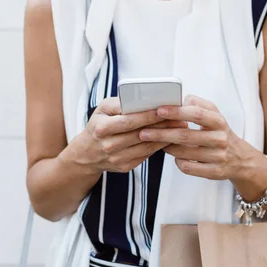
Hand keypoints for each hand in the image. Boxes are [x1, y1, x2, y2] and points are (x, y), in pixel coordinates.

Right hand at [73, 97, 187, 173]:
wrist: (86, 154)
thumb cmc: (98, 125)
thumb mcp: (102, 109)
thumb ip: (120, 103)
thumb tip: (142, 99)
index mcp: (102, 128)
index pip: (129, 121)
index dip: (148, 116)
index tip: (164, 109)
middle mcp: (109, 145)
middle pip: (140, 134)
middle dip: (161, 126)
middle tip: (179, 118)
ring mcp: (117, 158)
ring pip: (146, 146)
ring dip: (165, 136)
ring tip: (178, 127)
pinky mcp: (125, 167)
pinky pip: (146, 155)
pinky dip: (159, 146)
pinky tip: (168, 137)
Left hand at [138, 95, 258, 180]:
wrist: (239, 159)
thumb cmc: (220, 132)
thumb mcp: (215, 114)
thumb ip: (198, 104)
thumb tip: (181, 100)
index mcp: (218, 121)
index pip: (196, 114)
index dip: (176, 112)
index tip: (159, 110)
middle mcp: (220, 139)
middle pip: (186, 135)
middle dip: (162, 133)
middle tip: (144, 131)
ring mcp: (218, 157)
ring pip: (184, 153)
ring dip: (166, 147)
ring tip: (156, 142)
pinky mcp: (214, 172)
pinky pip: (188, 167)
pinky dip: (177, 161)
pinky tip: (175, 155)